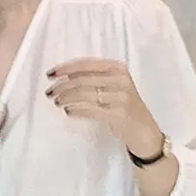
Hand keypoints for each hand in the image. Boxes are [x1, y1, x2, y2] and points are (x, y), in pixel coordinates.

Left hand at [47, 56, 165, 166]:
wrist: (145, 131)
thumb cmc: (125, 107)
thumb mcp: (114, 86)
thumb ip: (95, 78)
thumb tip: (64, 76)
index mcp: (118, 67)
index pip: (86, 64)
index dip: (65, 68)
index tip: (50, 74)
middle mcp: (121, 79)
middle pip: (82, 79)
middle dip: (62, 86)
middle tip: (50, 93)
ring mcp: (121, 97)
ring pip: (84, 94)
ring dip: (66, 98)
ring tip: (57, 102)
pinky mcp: (119, 114)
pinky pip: (90, 110)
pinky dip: (76, 110)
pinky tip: (68, 111)